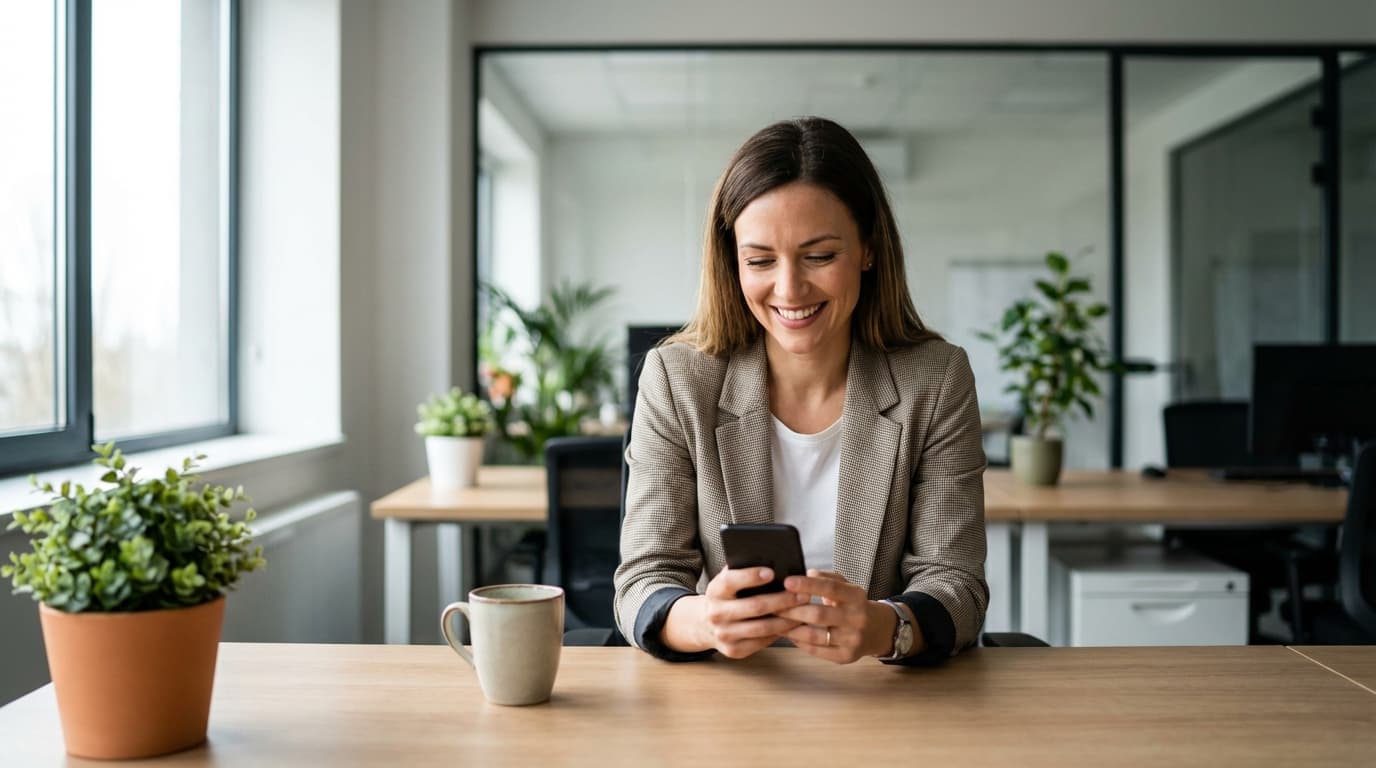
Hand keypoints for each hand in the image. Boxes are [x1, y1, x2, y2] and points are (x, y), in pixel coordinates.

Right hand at [667, 567, 806, 658]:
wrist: (705, 624)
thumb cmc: (727, 596)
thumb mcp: (728, 580)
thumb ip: (744, 571)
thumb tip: (774, 562)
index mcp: (715, 591)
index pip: (731, 581)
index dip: (751, 576)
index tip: (772, 572)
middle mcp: (716, 613)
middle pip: (754, 606)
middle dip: (782, 600)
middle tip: (803, 594)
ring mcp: (723, 634)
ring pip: (762, 628)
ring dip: (787, 619)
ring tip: (804, 610)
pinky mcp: (733, 650)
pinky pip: (762, 642)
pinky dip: (780, 633)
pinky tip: (793, 625)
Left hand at [778, 570, 898, 663]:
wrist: (877, 631)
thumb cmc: (853, 605)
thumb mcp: (846, 587)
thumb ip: (827, 578)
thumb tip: (806, 573)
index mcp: (856, 596)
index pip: (830, 588)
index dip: (807, 585)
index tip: (787, 581)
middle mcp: (856, 618)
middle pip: (818, 614)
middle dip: (792, 610)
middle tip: (772, 605)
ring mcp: (852, 640)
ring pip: (814, 635)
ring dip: (791, 629)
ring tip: (775, 621)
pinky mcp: (845, 656)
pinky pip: (816, 650)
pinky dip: (799, 642)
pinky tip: (788, 635)